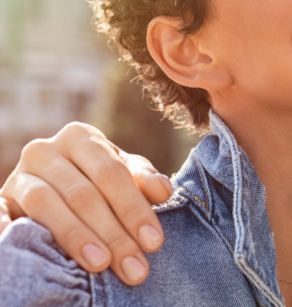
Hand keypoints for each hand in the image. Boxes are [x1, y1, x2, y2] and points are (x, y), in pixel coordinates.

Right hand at [0, 122, 172, 284]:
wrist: (51, 182)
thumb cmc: (96, 179)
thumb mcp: (122, 173)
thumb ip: (142, 178)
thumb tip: (162, 191)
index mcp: (80, 138)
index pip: (112, 174)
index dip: (134, 209)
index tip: (153, 242)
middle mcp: (46, 150)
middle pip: (83, 194)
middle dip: (113, 233)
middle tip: (134, 267)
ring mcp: (18, 176)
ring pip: (46, 204)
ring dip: (75, 237)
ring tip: (100, 264)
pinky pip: (1, 214)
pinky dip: (10, 230)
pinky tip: (31, 250)